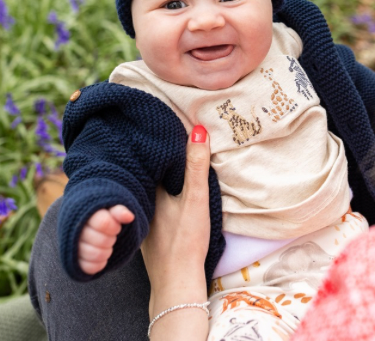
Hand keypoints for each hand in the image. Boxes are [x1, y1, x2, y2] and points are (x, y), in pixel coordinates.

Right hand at [78, 205, 134, 274]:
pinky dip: (100, 263)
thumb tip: (129, 217)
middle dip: (111, 239)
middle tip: (111, 236)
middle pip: (101, 240)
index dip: (115, 227)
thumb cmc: (102, 215)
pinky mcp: (74, 262)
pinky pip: (89, 267)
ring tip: (106, 245)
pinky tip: (102, 254)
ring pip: (95, 254)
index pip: (104, 223)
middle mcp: (75, 231)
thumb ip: (119, 210)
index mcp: (85, 214)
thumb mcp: (110, 208)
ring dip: (107, 251)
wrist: (88, 226)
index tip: (116, 227)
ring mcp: (73, 247)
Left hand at [141, 125, 210, 339]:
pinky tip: (167, 196)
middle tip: (166, 139)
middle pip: (149, 174)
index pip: (150, 159)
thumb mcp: (196, 198)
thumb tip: (198, 129)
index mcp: (149, 190)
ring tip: (167, 161)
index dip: (158, 144)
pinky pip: (152, 206)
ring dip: (157, 178)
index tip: (163, 127)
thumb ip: (197, 165)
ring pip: (149, 191)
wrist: (176, 283)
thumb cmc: (186, 240)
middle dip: (157, 159)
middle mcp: (141, 202)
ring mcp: (143, 219)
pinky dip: (158, 196)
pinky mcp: (148, 234)